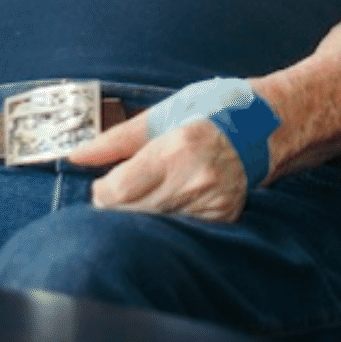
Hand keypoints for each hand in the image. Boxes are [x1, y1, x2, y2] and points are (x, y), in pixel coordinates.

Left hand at [68, 110, 248, 222]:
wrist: (264, 127)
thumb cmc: (208, 112)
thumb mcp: (160, 115)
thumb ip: (116, 140)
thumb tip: (76, 156)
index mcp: (175, 148)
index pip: (120, 190)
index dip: (101, 192)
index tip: (100, 183)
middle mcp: (195, 181)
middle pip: (134, 213)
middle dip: (115, 206)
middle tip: (116, 191)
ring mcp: (212, 205)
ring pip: (155, 226)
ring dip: (139, 216)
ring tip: (143, 195)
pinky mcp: (223, 220)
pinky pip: (179, 229)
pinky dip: (164, 220)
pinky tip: (166, 203)